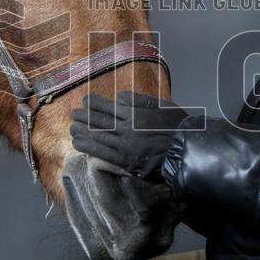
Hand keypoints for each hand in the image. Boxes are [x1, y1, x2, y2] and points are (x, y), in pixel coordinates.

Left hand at [70, 90, 189, 179]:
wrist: (187, 151)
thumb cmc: (177, 126)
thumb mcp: (162, 105)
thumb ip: (139, 100)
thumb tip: (120, 97)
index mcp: (135, 113)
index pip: (108, 106)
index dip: (94, 103)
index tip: (85, 100)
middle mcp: (127, 129)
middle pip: (99, 121)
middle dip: (83, 116)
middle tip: (74, 113)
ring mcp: (125, 146)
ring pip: (97, 137)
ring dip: (81, 131)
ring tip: (72, 128)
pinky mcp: (126, 162)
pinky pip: (102, 153)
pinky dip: (88, 147)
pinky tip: (78, 144)